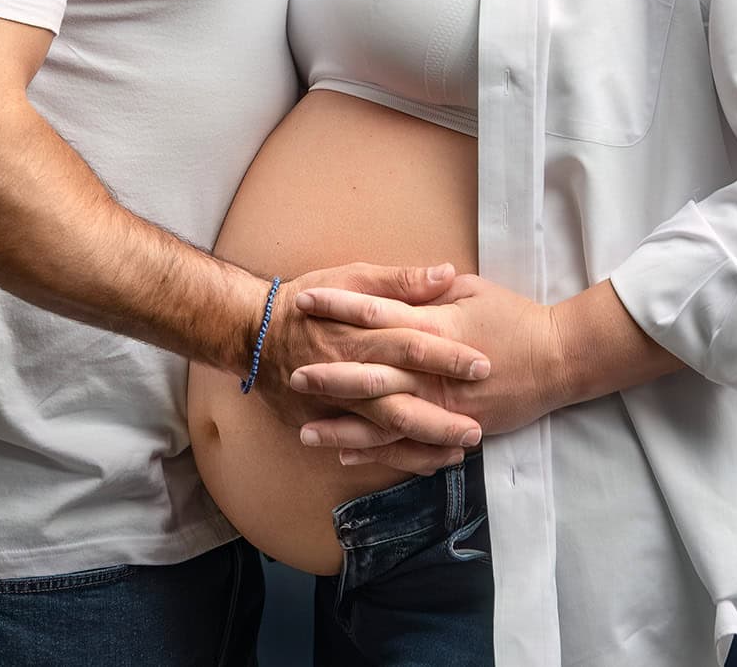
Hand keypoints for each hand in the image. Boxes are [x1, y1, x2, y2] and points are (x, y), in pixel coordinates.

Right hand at [249, 262, 490, 464]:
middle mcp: (350, 373)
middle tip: (478, 429)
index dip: (448, 357)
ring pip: (386, 432)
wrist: (252, 332)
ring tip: (460, 452)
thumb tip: (446, 272)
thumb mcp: (353, 277)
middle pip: (401, 400)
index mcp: (361, 333)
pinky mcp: (324, 422)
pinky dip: (394, 457)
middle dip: (441, 418)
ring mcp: (336, 404)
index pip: (412, 346)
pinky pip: (364, 446)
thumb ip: (402, 281)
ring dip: (424, 444)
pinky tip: (427, 463)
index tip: (484, 365)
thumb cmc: (310, 301)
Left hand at [287, 271, 564, 471]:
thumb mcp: (472, 289)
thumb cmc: (515, 318)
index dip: (339, 306)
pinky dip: (377, 453)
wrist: (561, 359)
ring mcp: (445, 406)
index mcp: (437, 326)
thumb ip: (429, 289)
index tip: (305, 301)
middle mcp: (436, 370)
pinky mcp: (457, 430)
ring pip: (385, 420)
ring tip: (305, 428)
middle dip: (331, 373)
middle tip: (293, 371)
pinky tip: (346, 455)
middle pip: (374, 372)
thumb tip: (395, 284)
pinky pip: (411, 447)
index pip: (378, 313)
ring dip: (344, 426)